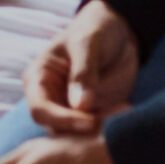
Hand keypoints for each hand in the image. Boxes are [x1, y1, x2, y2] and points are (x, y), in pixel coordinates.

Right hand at [24, 1, 138, 136]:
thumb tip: (80, 106)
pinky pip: (98, 130)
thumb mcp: (87, 44)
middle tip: (115, 115)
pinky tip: (126, 108)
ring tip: (124, 109)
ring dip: (101, 129)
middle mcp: (50, 98)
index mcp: (38, 79)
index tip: (90, 121)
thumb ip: (83, 73)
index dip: (62, 120)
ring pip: (78, 134)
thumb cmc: (95, 29)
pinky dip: (112, 125)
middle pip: (58, 129)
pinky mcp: (92, 114)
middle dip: (85, 128)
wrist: (118, 30)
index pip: (40, 110)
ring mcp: (71, 108)